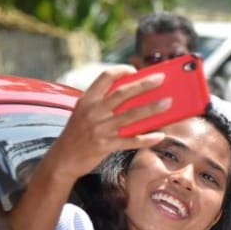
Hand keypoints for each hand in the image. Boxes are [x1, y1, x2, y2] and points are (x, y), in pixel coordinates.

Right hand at [47, 65, 170, 182]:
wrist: (62, 159)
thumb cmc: (77, 134)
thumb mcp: (84, 113)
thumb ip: (102, 103)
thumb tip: (134, 96)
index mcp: (87, 100)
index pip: (105, 77)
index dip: (121, 71)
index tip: (135, 69)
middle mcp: (93, 112)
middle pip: (123, 94)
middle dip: (144, 85)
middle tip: (161, 79)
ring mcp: (100, 129)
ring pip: (131, 116)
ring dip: (152, 108)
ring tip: (168, 103)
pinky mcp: (105, 146)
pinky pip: (130, 140)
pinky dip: (146, 138)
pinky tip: (159, 135)